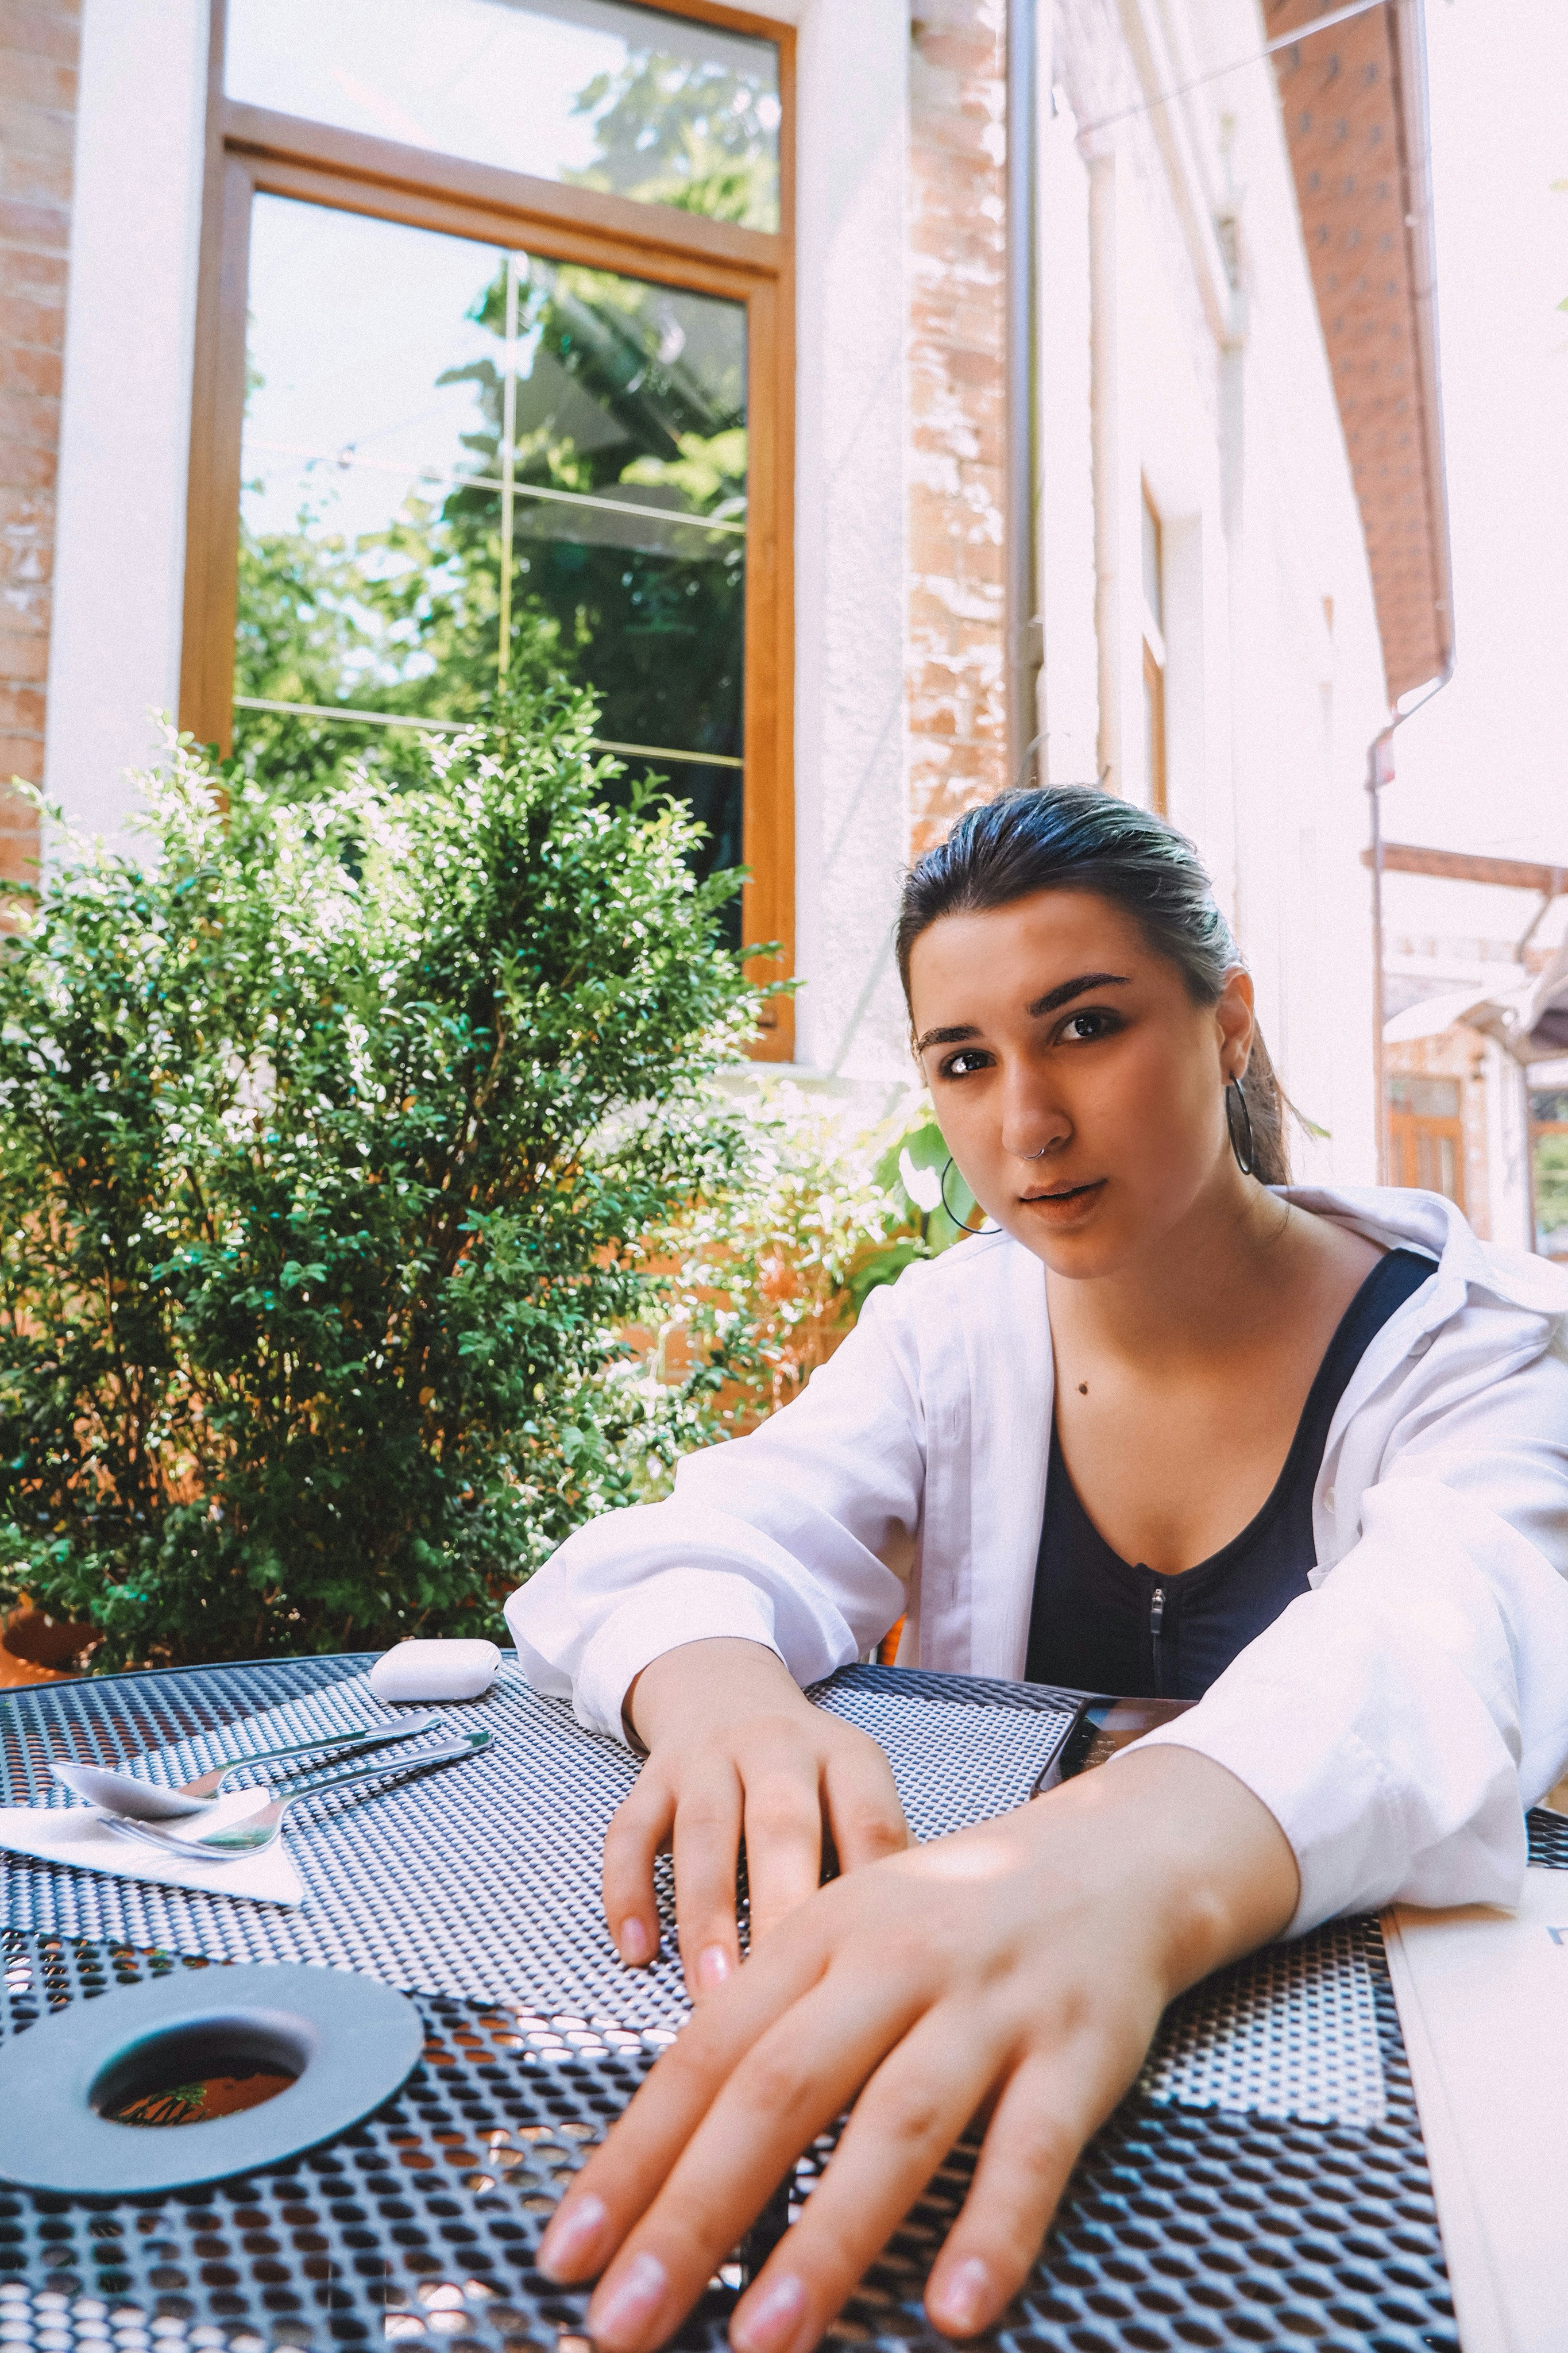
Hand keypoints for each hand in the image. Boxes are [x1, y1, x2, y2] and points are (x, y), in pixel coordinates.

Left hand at [545, 1746, 1298, 2352]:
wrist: (1110, 1858)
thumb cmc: (950, 1919)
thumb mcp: (845, 1939)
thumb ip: (767, 2031)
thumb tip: (660, 2163)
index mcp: (819, 1935)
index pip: (705, 2055)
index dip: (632, 2157)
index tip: (566, 2253)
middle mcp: (894, 1962)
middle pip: (781, 2088)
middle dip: (697, 2213)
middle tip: (628, 2321)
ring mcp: (989, 2005)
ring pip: (899, 2122)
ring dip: (828, 2237)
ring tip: (764, 2340)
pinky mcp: (1078, 2051)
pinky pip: (1032, 2150)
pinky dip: (992, 2229)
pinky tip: (952, 2308)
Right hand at [607, 1637, 908, 1997]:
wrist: (722, 1685)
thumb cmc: (807, 1773)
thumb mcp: (855, 1788)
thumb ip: (879, 1855)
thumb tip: (908, 1954)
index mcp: (845, 1755)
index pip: (869, 1820)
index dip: (870, 1893)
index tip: (869, 1968)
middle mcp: (778, 1746)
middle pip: (783, 1824)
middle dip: (781, 1909)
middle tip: (781, 1990)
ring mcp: (709, 1757)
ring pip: (704, 1831)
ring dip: (706, 1916)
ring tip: (712, 1994)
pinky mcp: (653, 1775)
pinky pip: (631, 1831)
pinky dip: (628, 1891)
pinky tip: (635, 1951)